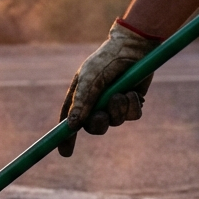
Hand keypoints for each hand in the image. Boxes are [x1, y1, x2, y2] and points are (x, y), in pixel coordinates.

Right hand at [57, 20, 158, 156]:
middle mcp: (97, 102)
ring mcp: (115, 102)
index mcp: (81, 95)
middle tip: (102, 114)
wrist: (135, 47)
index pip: (69, 121)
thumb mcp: (90, 79)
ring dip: (118, 110)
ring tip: (122, 93)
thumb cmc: (107, 60)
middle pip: (94, 127)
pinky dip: (133, 106)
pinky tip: (134, 92)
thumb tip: (72, 126)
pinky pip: (132, 116)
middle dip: (98, 123)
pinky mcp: (133, 101)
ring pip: (116, 122)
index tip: (64, 152)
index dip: (66, 137)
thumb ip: (82, 102)